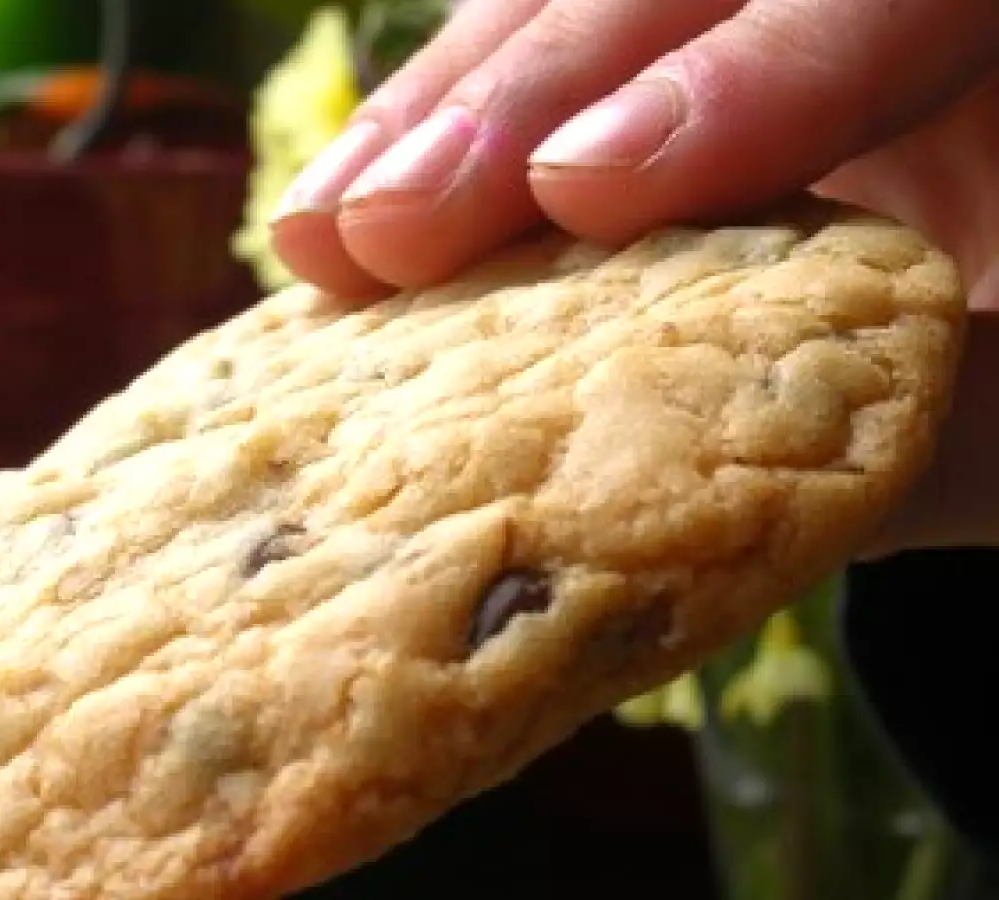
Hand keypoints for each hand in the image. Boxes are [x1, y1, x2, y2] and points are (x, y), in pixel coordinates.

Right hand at [268, 0, 998, 554]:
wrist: (994, 314)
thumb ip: (963, 433)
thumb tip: (770, 498)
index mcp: (989, 31)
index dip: (745, 72)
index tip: (577, 191)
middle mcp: (856, 3)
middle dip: (519, 94)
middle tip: (384, 223)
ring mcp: (733, 27)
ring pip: (569, 5)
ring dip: (439, 116)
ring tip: (325, 231)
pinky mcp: (655, 69)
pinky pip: (538, 66)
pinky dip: (444, 138)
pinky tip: (355, 207)